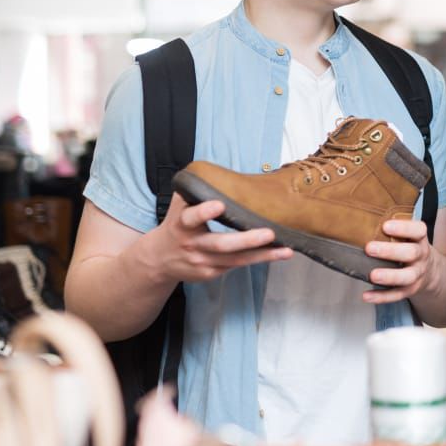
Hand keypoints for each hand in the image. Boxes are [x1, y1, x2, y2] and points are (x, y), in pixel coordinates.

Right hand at [148, 193, 291, 282]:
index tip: (219, 204)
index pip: (190, 217)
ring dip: (263, 255)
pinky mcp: (212, 273)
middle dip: (246, 240)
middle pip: (220, 244)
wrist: (159, 259)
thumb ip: (195, 191)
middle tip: (269, 233)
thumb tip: (216, 171)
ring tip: (285, 250)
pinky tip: (277, 254)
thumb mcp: (179, 206)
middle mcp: (193, 245)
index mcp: (182, 224)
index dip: (203, 212)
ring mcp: (203, 261)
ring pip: (235, 259)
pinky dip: (258, 260)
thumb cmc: (177, 225)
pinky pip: (238, 265)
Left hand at [363, 218, 438, 303]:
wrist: (431, 271)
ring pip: (407, 277)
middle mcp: (421, 256)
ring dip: (389, 276)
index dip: (403, 228)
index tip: (385, 226)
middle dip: (390, 251)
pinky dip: (382, 297)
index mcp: (419, 239)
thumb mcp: (409, 235)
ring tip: (372, 275)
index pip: (418, 230)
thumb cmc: (410, 246)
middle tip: (369, 248)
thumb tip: (359, 216)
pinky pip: (397, 295)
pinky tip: (367, 295)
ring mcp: (417, 274)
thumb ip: (393, 228)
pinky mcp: (410, 290)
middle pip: (411, 253)